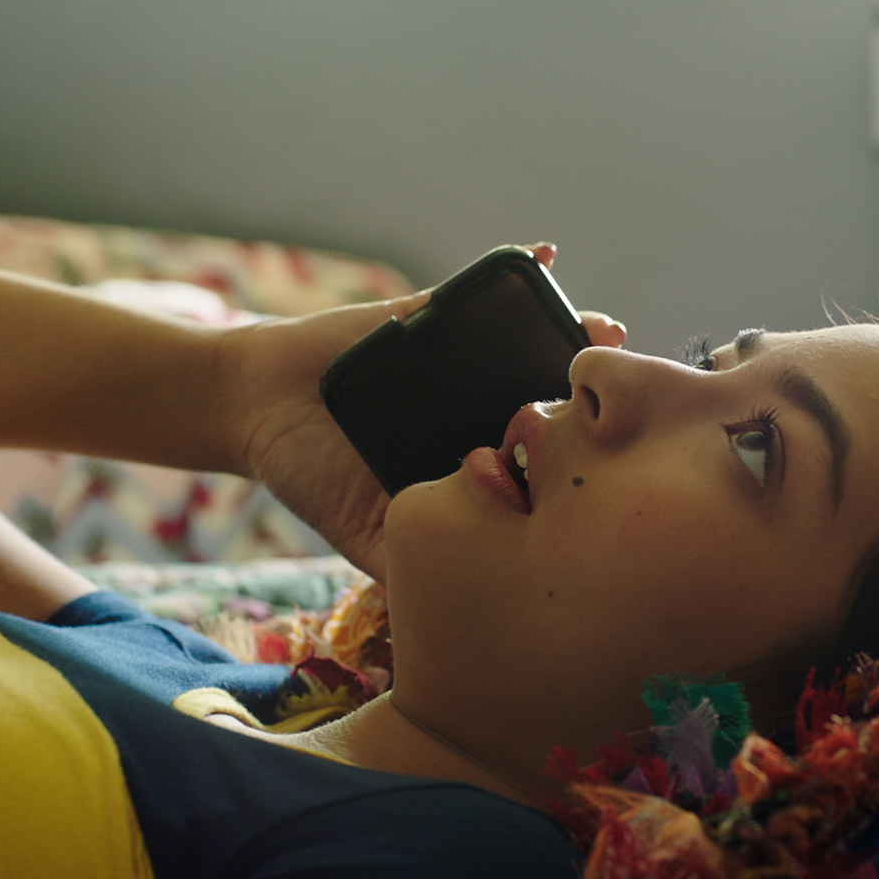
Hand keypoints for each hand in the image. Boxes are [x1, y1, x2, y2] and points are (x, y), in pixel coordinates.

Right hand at [224, 245, 625, 578]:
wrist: (257, 407)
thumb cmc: (311, 474)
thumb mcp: (362, 533)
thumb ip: (406, 567)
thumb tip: (454, 623)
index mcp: (473, 457)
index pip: (542, 456)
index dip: (581, 454)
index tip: (619, 453)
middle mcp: (478, 407)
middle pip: (550, 393)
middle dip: (588, 390)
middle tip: (620, 390)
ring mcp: (461, 360)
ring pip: (530, 340)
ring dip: (572, 325)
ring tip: (603, 327)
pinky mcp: (432, 314)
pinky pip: (480, 288)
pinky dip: (521, 265)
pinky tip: (547, 255)